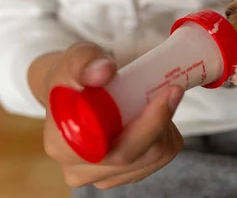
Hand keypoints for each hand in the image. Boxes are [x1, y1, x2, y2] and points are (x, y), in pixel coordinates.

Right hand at [28, 41, 184, 189]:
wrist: (70, 94)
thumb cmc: (71, 77)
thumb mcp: (74, 59)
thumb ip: (85, 62)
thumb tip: (104, 71)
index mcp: (63, 146)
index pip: (111, 148)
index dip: (146, 125)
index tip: (167, 94)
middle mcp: (81, 170)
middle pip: (138, 155)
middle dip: (161, 120)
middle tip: (173, 89)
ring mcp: (104, 177)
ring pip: (154, 158)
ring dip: (165, 127)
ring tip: (155, 101)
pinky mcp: (123, 175)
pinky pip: (158, 159)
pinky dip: (164, 135)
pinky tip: (153, 116)